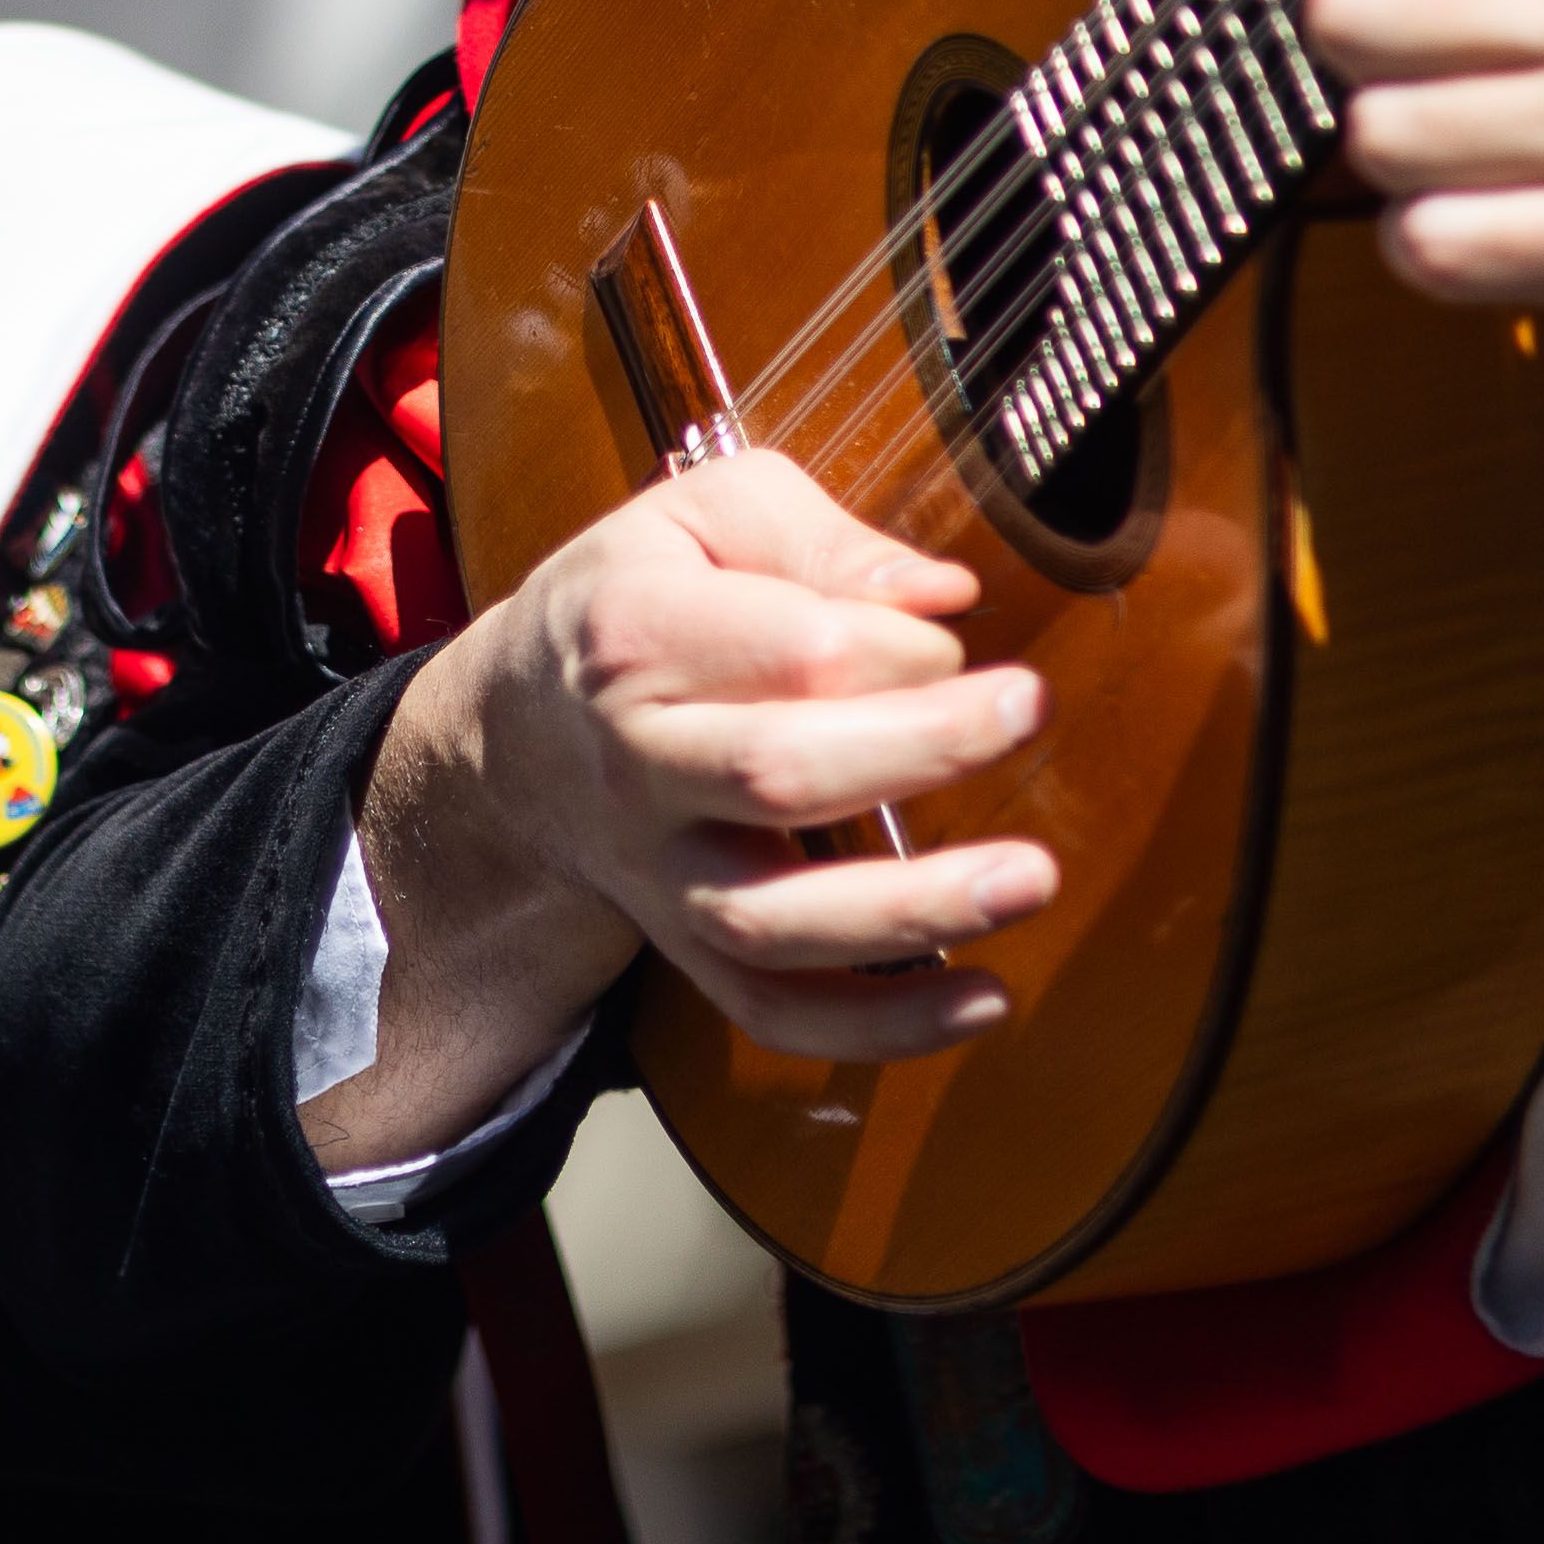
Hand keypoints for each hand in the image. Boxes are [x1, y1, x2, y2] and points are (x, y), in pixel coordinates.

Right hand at [314, 453, 1059, 1166]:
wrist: (514, 736)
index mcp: (636, 633)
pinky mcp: (688, 946)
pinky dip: (878, 1026)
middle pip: (777, 773)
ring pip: (773, 919)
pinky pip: (772, 1011)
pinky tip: (982, 999)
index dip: (898, 640)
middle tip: (1029, 708)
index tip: (958, 630)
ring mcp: (661, 871)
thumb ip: (819, 539)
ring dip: (910, 911)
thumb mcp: (698, 518)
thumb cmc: (637, 604)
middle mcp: (639, 763)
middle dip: (921, 746)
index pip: (790, 647)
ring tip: (1029, 878)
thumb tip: (940, 596)